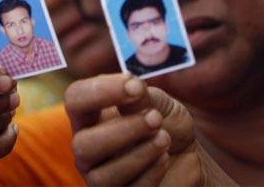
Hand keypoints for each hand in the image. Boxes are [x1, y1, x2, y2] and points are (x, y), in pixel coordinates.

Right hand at [65, 74, 236, 186]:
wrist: (188, 156)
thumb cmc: (165, 123)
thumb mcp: (158, 103)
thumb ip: (141, 96)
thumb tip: (131, 86)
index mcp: (89, 115)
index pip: (75, 99)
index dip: (100, 90)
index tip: (136, 86)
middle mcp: (86, 147)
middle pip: (82, 144)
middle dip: (123, 130)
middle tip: (155, 118)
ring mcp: (100, 177)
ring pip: (102, 176)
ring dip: (139, 153)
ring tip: (164, 138)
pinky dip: (149, 173)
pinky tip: (165, 158)